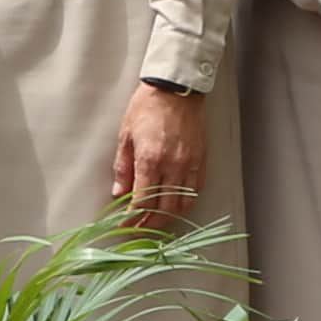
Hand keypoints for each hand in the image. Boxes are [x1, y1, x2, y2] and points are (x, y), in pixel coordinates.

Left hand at [110, 79, 207, 230]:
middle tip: (140, 229)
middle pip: (164, 208)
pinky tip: (175, 203)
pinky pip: (196, 190)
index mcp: (150, 160)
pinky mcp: (202, 161)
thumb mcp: (125, 136)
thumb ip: (123, 167)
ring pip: (183, 203)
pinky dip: (185, 201)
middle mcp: (172, 166)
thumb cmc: (146, 109)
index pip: (142, 200)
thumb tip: (118, 192)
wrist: (175, 91)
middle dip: (151, 223)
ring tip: (156, 220)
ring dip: (170, 216)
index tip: (126, 224)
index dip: (134, 217)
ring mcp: (190, 165)